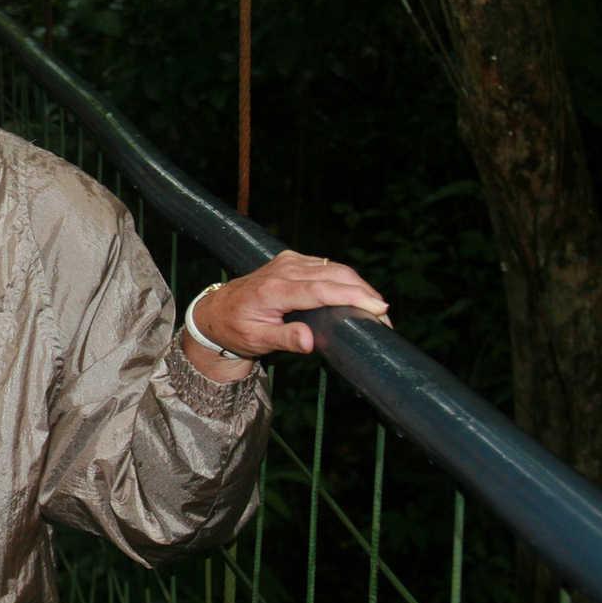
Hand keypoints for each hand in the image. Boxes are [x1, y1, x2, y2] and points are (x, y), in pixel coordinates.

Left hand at [185, 251, 390, 373]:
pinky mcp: (292, 260)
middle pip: (334, 274)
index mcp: (274, 290)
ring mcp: (288, 262)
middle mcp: (283, 270)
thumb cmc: (235, 329)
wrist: (216, 311)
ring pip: (333, 267)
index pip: (321, 289)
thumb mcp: (256, 340)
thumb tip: (311, 341)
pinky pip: (325, 265)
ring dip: (358, 284)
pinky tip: (358, 293)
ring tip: (377, 307)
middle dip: (364, 292)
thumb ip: (284, 339)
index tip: (378, 308)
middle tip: (385, 316)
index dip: (352, 297)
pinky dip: (345, 278)